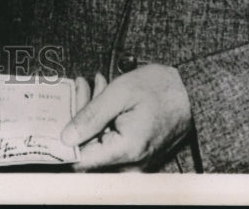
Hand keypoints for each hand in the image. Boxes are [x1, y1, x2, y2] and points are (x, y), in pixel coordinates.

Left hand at [62, 64, 191, 170]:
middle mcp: (131, 164)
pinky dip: (103, 118)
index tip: (57, 116)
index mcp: (127, 151)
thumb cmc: (160, 89)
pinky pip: (110, 140)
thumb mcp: (120, 93)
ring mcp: (135, 162)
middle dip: (80, 113)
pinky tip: (105, 93)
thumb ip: (91, 116)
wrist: (192, 93)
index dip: (64, 141)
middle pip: (88, 147)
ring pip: (97, 141)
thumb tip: (65, 138)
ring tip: (96, 83)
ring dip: (91, 112)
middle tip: (83, 84)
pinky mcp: (136, 155)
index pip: (81, 160)